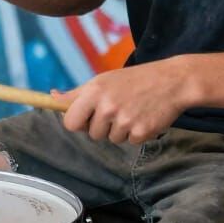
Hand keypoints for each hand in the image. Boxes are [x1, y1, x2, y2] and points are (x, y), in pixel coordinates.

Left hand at [56, 60, 192, 144]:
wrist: (171, 81)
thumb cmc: (133, 80)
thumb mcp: (102, 81)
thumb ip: (77, 93)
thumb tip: (52, 97)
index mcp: (94, 92)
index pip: (70, 122)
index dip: (78, 122)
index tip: (87, 118)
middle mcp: (107, 107)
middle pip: (92, 134)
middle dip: (101, 126)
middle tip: (116, 109)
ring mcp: (124, 121)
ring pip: (111, 139)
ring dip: (119, 130)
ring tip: (132, 110)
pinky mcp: (140, 133)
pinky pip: (129, 142)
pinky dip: (135, 133)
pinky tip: (143, 117)